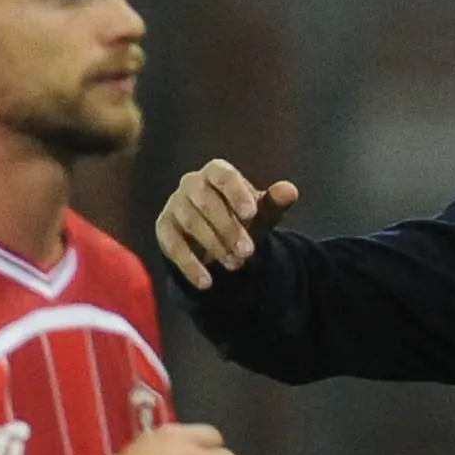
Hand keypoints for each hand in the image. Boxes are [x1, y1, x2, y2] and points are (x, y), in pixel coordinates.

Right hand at [154, 160, 300, 290]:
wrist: (218, 239)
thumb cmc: (241, 218)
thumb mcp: (260, 213)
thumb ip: (274, 202)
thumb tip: (290, 191)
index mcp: (216, 172)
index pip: (223, 176)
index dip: (236, 193)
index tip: (252, 214)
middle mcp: (191, 183)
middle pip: (205, 201)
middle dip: (228, 227)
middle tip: (248, 252)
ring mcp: (174, 205)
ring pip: (190, 222)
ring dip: (214, 245)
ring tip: (236, 264)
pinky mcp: (164, 228)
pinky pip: (172, 245)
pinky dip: (189, 265)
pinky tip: (207, 282)